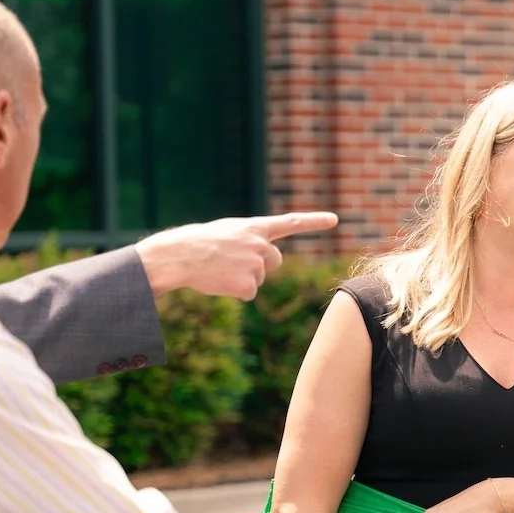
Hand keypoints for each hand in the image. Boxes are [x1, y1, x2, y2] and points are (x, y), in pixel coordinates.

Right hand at [135, 211, 339, 300]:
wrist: (178, 257)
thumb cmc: (199, 243)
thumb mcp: (228, 232)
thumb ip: (251, 239)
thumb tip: (267, 256)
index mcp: (254, 228)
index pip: (290, 222)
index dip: (314, 221)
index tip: (335, 219)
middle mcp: (260, 244)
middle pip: (274, 260)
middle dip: (260, 264)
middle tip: (232, 261)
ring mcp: (255, 265)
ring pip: (259, 278)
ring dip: (242, 277)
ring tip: (219, 268)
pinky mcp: (248, 285)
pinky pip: (248, 293)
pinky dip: (235, 291)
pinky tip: (219, 281)